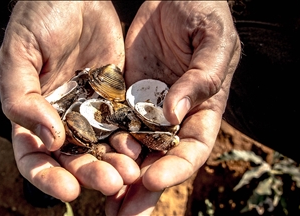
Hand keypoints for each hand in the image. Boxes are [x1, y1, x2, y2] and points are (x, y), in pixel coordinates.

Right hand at [0, 1, 138, 201]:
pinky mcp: (115, 98)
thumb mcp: (19, 55)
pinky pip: (123, 124)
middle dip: (90, 174)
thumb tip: (49, 138)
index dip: (48, 178)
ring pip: (101, 146)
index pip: (34, 157)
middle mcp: (60, 118)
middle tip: (112, 181)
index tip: (69, 190)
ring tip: (131, 171)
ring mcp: (89, 110)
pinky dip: (132, 138)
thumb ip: (22, 98)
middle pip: (73, 158)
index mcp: (31, 113)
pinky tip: (142, 147)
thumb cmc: (38, 18)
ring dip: (115, 163)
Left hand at [106, 1, 240, 214]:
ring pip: (133, 149)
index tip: (150, 180)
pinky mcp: (123, 95)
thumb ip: (201, 77)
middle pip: (160, 161)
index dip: (174, 168)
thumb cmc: (203, 11)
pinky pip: (112, 124)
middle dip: (142, 190)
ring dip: (118, 175)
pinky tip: (88, 163)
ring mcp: (146, 107)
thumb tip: (174, 112)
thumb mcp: (212, 40)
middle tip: (121, 214)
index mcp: (202, 108)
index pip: (192, 149)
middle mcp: (173, 116)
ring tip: (103, 202)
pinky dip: (102, 145)